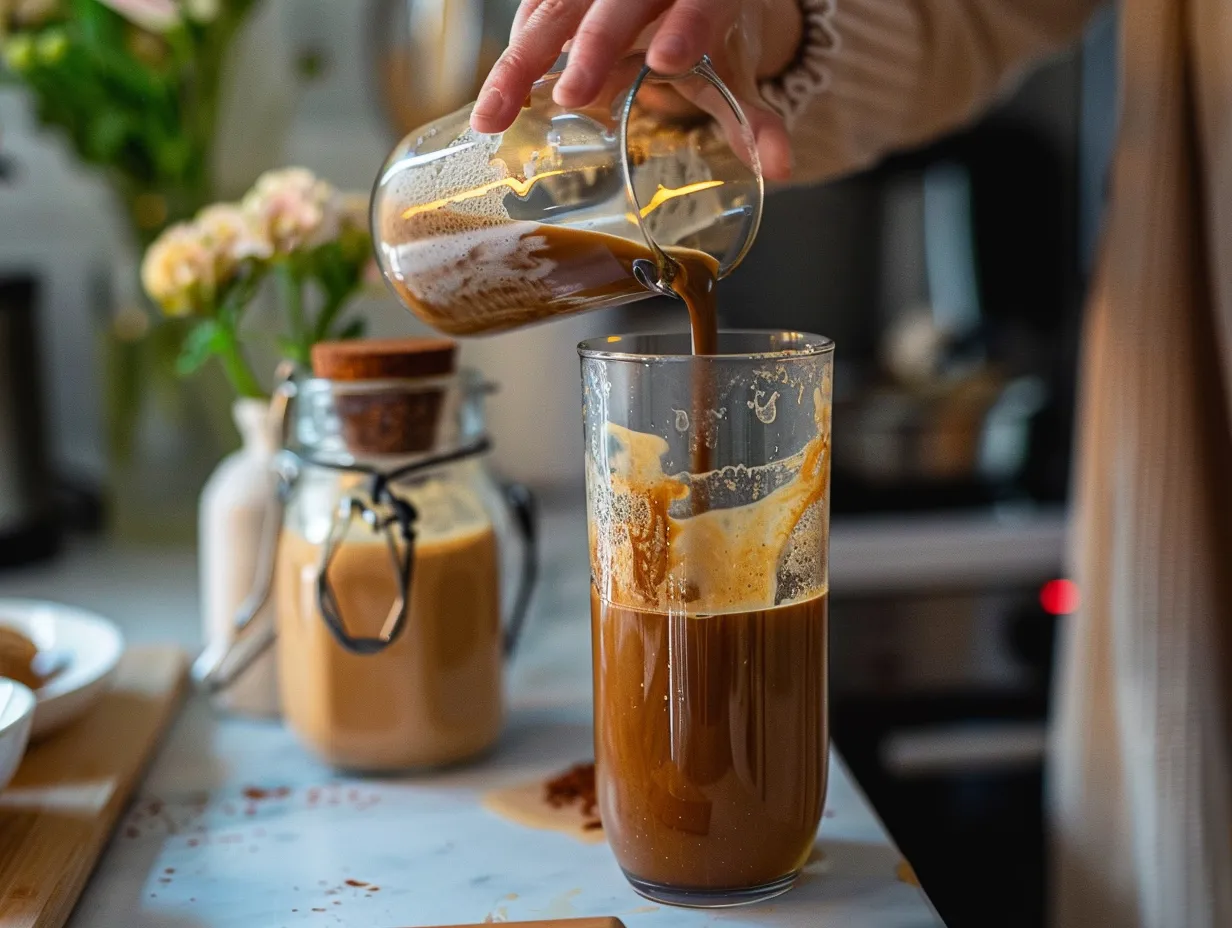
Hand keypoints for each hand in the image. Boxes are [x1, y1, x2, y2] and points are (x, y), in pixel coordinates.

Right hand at [469, 0, 800, 179]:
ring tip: (495, 114)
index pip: (703, 2)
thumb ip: (753, 120)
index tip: (668, 61)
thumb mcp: (734, 73)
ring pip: (558, 7)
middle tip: (575, 95)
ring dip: (524, 59)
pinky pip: (534, 9)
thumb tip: (782, 168)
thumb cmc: (709, 33)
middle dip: (595, 45)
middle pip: (618, 3)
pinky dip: (516, 50)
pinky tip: (498, 96)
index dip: (690, 27)